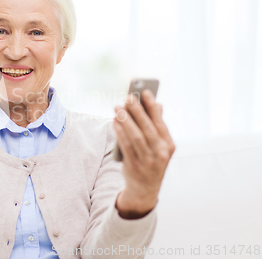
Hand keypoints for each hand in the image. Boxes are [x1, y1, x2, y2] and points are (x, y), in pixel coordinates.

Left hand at [113, 90, 174, 217]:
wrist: (145, 190)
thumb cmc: (152, 162)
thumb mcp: (160, 147)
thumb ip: (158, 127)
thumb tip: (158, 104)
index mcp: (169, 146)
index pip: (160, 122)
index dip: (152, 107)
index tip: (145, 92)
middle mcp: (160, 153)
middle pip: (147, 128)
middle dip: (137, 111)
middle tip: (128, 97)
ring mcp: (148, 160)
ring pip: (135, 136)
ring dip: (125, 120)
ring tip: (117, 108)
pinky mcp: (134, 165)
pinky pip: (125, 146)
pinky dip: (119, 133)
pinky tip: (114, 122)